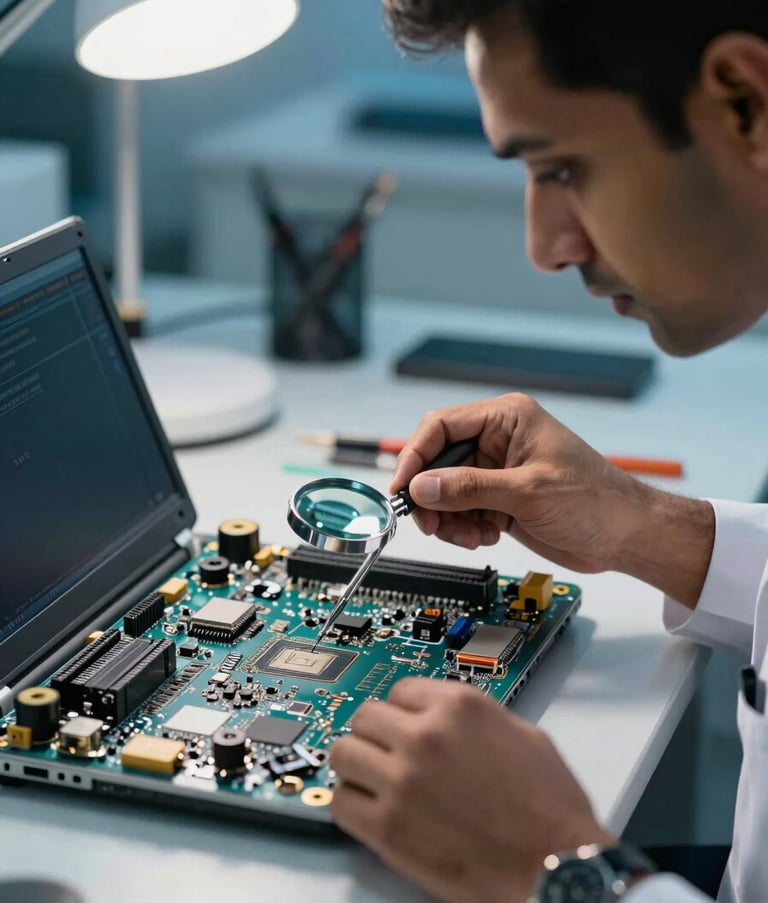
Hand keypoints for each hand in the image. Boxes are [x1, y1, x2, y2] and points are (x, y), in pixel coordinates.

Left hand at [330, 678, 614, 902]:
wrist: (554, 869)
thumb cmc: (551, 810)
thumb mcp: (523, 734)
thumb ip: (475, 717)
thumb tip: (445, 718)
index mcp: (458, 707)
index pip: (401, 690)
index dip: (404, 711)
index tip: (405, 725)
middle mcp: (424, 736)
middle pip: (365, 717)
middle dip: (376, 734)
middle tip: (387, 753)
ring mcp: (402, 781)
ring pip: (343, 753)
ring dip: (357, 765)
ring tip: (374, 780)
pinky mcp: (388, 829)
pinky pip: (341, 802)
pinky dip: (352, 804)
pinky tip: (372, 810)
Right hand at [390, 394, 713, 605]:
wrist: (625, 537)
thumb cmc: (595, 500)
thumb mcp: (527, 491)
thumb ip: (470, 487)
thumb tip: (422, 486)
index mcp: (507, 419)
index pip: (442, 426)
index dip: (416, 456)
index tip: (403, 487)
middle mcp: (498, 440)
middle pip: (438, 462)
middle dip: (432, 495)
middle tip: (430, 523)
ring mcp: (497, 472)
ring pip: (446, 491)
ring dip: (449, 517)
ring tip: (471, 535)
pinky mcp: (499, 499)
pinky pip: (462, 511)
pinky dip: (464, 528)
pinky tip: (486, 536)